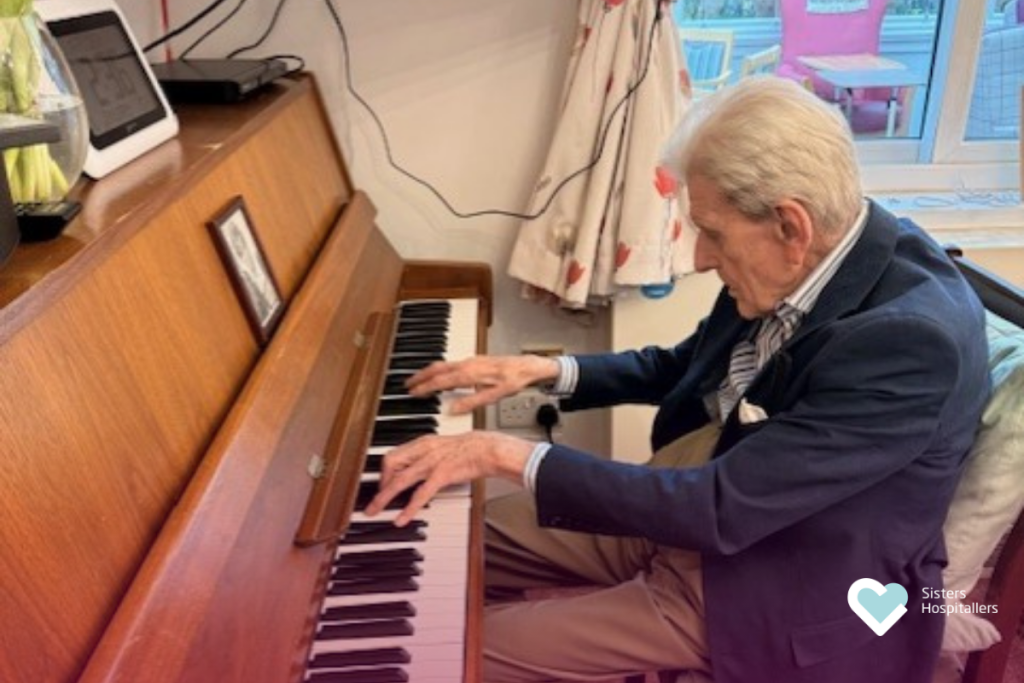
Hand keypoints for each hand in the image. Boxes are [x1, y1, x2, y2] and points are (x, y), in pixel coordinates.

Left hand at [364, 431, 533, 525]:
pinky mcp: (441, 475)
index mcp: (422, 443)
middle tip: (378, 500)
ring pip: (399, 481)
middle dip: (380, 484)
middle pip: (389, 464)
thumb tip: (414, 468)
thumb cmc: (468, 449)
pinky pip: (420, 494)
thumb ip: (426, 456)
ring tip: (374, 511)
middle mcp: (423, 451)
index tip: (382, 484)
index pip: (393, 455)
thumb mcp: (441, 448)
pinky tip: (401, 519)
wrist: (487, 449)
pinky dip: (408, 509)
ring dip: (383, 498)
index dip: (383, 472)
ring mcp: (431, 463)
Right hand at [406, 355, 559, 413]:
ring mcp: (471, 360)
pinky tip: (440, 375)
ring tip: (419, 379)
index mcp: (470, 373)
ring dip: (429, 372)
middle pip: (438, 368)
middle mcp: (468, 363)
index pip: (441, 380)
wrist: (529, 366)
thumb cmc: (515, 380)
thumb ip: (472, 402)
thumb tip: (453, 409)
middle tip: (407, 384)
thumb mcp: (495, 396)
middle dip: (420, 376)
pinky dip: (440, 369)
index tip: (413, 393)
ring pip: (444, 364)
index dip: (425, 387)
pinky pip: (451, 363)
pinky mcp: (475, 360)